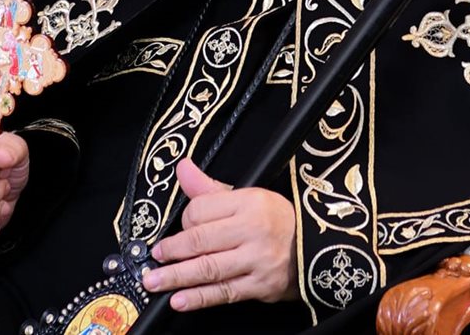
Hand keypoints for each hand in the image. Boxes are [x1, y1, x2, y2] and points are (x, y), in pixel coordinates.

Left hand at [141, 159, 297, 310]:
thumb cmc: (277, 221)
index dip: (183, 221)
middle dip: (171, 250)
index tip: (176, 229)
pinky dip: (199, 298)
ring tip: (155, 281)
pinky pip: (224, 292)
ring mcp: (257, 260)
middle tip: (154, 258)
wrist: (315, 248)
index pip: (201, 210)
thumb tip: (183, 169)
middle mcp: (253, 230)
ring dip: (177, 276)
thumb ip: (209, 188)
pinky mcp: (260, 286)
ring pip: (208, 268)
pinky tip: (180, 300)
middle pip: (201, 240)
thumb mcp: (248, 196)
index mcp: (248, 203)